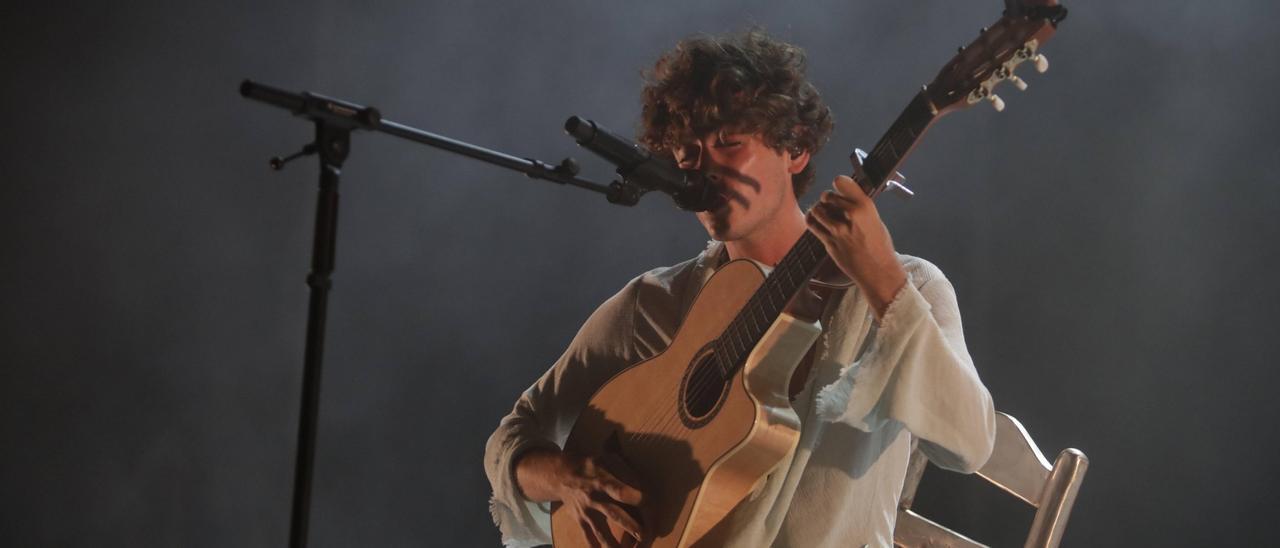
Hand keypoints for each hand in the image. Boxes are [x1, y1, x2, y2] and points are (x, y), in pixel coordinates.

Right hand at [515, 448, 646, 546]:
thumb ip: (624, 466)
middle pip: (614, 514)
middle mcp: (594, 497)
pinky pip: (588, 536)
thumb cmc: (591, 466)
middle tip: (645, 535)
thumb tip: (644, 478)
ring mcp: (586, 511)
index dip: (635, 498)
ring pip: (601, 530)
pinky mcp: (580, 520)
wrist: (561, 475)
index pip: (620, 491)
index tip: (649, 506)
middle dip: (630, 526)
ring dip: (613, 543)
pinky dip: (594, 546)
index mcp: (602, 480)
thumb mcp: (606, 458)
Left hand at [805, 175, 906, 317]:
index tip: (839, 188)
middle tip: (831, 204)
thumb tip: (844, 195)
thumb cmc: (879, 245)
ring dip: (818, 210)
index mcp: (865, 206)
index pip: (841, 182)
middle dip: (827, 198)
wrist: (878, 270)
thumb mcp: (875, 219)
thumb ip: (859, 207)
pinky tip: (815, 220)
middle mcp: (851, 215)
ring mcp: (839, 230)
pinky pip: (812, 225)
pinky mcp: (829, 243)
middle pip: (827, 195)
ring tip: (824, 213)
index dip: (838, 184)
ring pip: (817, 209)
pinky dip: (811, 219)